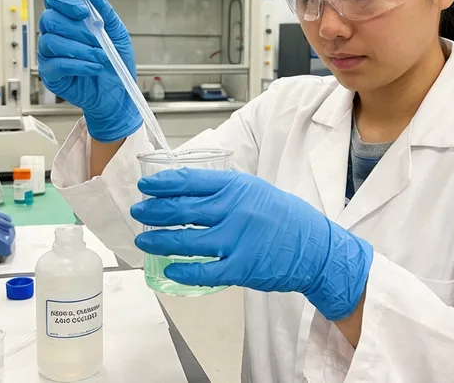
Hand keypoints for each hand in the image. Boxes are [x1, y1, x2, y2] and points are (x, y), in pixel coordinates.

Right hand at [37, 0, 141, 141]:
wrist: (118, 94)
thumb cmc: (115, 62)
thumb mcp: (116, 33)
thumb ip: (104, 11)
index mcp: (69, 19)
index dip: (65, 1)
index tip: (84, 12)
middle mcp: (56, 34)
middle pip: (49, 19)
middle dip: (76, 29)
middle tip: (97, 39)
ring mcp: (50, 54)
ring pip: (51, 42)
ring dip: (80, 49)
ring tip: (100, 57)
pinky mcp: (51, 74)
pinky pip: (56, 64)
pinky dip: (79, 64)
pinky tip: (94, 68)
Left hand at [132, 169, 372, 320]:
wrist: (316, 249)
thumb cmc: (286, 219)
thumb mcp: (257, 191)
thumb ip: (226, 190)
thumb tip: (189, 191)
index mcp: (237, 187)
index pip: (189, 181)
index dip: (162, 185)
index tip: (146, 188)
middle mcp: (234, 210)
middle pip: (181, 209)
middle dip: (153, 211)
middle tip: (138, 213)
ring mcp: (236, 240)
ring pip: (185, 240)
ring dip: (159, 241)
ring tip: (144, 241)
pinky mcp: (240, 268)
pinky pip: (203, 271)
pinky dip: (182, 271)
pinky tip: (169, 269)